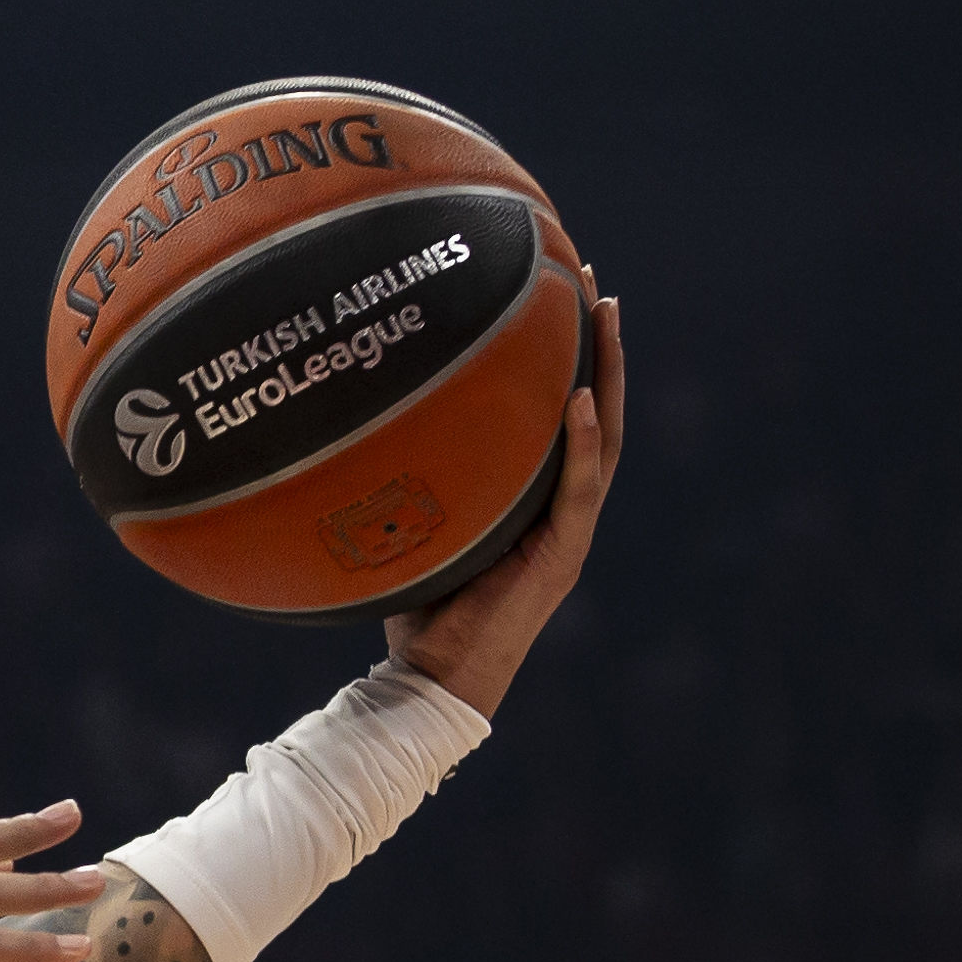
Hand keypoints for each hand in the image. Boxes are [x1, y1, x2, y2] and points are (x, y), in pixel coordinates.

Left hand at [390, 270, 625, 717]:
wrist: (431, 678)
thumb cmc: (412, 606)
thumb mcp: (412, 523)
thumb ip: (410, 478)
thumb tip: (355, 421)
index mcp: (533, 499)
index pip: (562, 415)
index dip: (568, 359)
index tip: (560, 299)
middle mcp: (560, 507)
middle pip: (594, 410)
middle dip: (599, 347)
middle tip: (593, 283)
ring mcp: (568, 529)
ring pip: (603, 437)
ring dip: (606, 376)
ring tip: (605, 316)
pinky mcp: (563, 554)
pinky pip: (577, 488)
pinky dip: (579, 443)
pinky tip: (578, 399)